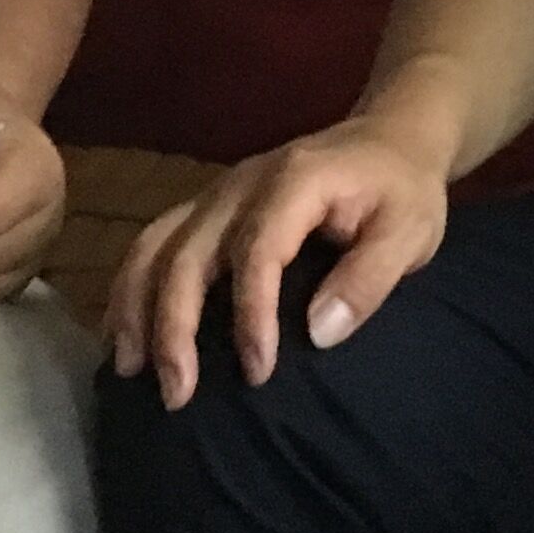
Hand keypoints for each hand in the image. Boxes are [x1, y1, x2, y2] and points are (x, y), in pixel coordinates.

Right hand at [102, 114, 450, 410]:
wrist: (388, 138)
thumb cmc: (402, 192)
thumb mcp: (410, 233)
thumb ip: (369, 279)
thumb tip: (318, 333)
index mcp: (294, 183)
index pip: (258, 250)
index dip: (251, 314)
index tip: (258, 373)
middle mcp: (242, 184)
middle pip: (188, 251)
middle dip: (174, 326)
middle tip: (178, 394)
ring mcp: (217, 194)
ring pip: (156, 244)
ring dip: (136, 306)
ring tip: (129, 370)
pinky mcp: (206, 208)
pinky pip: (153, 242)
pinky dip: (131, 288)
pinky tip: (122, 335)